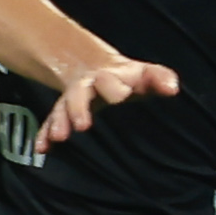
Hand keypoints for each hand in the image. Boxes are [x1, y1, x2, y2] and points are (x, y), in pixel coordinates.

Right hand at [35, 54, 181, 149]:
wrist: (93, 66)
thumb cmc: (127, 78)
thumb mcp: (143, 75)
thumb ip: (159, 79)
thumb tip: (173, 88)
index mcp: (110, 76)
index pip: (112, 80)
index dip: (115, 87)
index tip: (123, 95)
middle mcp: (88, 86)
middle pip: (80, 93)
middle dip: (79, 106)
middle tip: (83, 125)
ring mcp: (74, 98)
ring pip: (63, 108)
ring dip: (61, 122)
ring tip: (60, 137)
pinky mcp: (63, 111)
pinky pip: (51, 121)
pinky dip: (45, 134)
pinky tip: (42, 148)